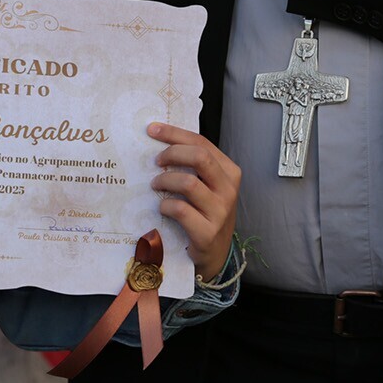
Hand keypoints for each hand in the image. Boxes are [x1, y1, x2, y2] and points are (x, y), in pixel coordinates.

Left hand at [147, 123, 240, 279]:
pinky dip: (166, 205)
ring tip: (156, 185)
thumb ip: (194, 166)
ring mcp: (220, 212)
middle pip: (199, 157)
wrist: (215, 253)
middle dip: (172, 153)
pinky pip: (181, 210)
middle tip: (156, 161)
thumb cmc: (206, 213)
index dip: (175, 134)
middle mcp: (229, 189)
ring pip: (188, 183)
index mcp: (229, 172)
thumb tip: (161, 142)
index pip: (202, 143)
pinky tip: (162, 206)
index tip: (152, 129)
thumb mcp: (208, 186)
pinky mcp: (207, 232)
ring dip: (165, 180)